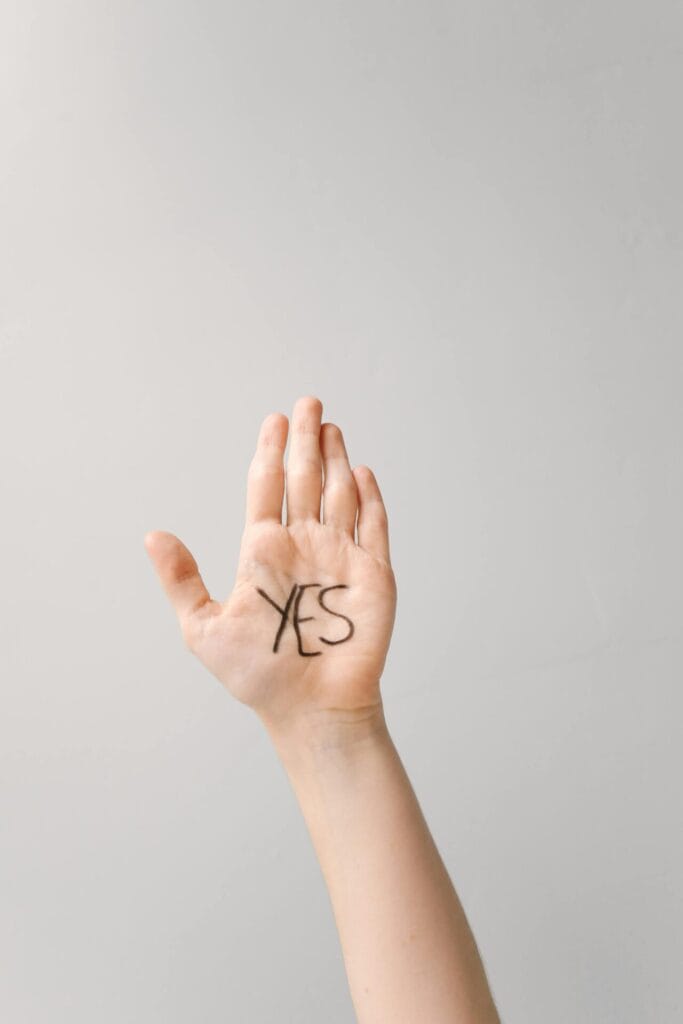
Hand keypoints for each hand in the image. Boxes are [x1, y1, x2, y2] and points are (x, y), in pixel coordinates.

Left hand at [144, 397, 396, 737]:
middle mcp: (303, 545)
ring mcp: (340, 557)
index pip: (267, 487)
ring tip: (330, 427)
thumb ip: (182, 579)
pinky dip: (369, 499)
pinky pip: (374, 527)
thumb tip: (152, 535)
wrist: (311, 710)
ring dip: (335, 459)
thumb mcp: (203, 627)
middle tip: (307, 402)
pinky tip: (360, 472)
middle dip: (306, 439)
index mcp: (264, 551)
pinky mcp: (374, 575)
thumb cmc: (258, 675)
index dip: (270, 451)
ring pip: (339, 494)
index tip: (274, 418)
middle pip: (305, 479)